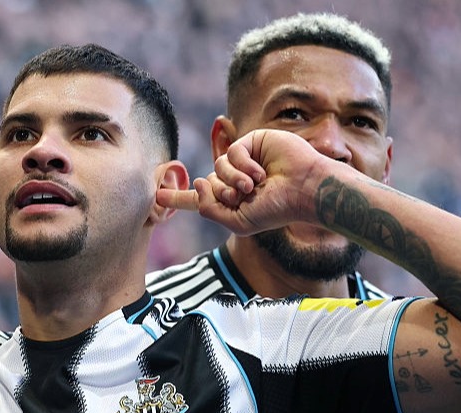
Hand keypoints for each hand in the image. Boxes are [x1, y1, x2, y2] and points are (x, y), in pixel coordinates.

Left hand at [157, 129, 324, 234]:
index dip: (178, 198)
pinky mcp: (251, 143)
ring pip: (216, 168)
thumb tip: (198, 182)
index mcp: (231, 201)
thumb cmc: (277, 209)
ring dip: (233, 180)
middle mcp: (234, 180)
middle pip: (207, 184)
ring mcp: (243, 162)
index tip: (157, 198)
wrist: (304, 191)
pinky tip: (260, 173)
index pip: (199, 200)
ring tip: (253, 187)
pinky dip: (242, 166)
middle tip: (244, 196)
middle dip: (222, 192)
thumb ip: (211, 210)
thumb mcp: (238, 222)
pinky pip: (231, 152)